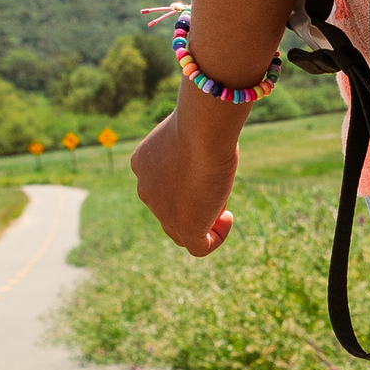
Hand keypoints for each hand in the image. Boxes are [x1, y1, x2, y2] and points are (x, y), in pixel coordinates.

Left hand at [130, 101, 238, 256]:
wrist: (202, 131)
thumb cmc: (203, 123)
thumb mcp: (194, 131)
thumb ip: (195, 145)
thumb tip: (208, 156)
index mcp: (142, 164)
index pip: (159, 185)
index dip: (182, 184)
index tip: (204, 170)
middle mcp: (146, 190)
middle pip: (170, 209)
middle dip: (194, 202)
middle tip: (216, 184)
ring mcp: (162, 212)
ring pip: (181, 230)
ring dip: (204, 220)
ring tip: (222, 202)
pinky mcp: (185, 228)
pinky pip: (199, 247)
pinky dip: (215, 237)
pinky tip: (227, 218)